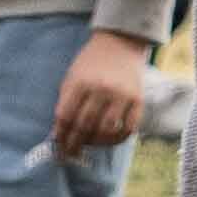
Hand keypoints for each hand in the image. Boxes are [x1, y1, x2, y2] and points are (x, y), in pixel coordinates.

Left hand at [54, 28, 155, 146]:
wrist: (120, 42)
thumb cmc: (91, 62)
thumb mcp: (72, 76)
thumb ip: (66, 101)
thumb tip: (60, 132)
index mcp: (80, 82)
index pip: (66, 116)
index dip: (60, 135)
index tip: (58, 146)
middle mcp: (101, 88)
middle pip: (84, 125)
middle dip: (74, 144)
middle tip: (70, 153)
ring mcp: (121, 95)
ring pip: (106, 131)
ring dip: (95, 143)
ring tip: (89, 145)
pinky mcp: (138, 99)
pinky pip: (128, 128)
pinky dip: (118, 139)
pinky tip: (109, 140)